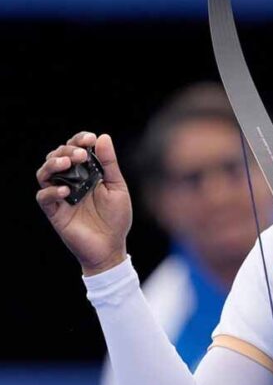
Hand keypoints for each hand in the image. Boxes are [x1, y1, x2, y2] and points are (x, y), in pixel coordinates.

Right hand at [36, 132, 131, 275]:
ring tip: (67, 164)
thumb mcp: (117, 187)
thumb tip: (103, 137)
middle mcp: (71, 181)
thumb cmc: (116, 217)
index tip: (89, 138)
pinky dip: (51, 191)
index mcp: (87, 172)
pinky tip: (66, 191)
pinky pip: (43, 197)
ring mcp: (61, 196)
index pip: (75, 149)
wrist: (111, 247)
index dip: (78, 140)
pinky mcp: (55, 212)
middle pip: (57, 156)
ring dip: (53, 164)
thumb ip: (109, 164)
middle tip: (81, 155)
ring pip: (44, 173)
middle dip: (66, 150)